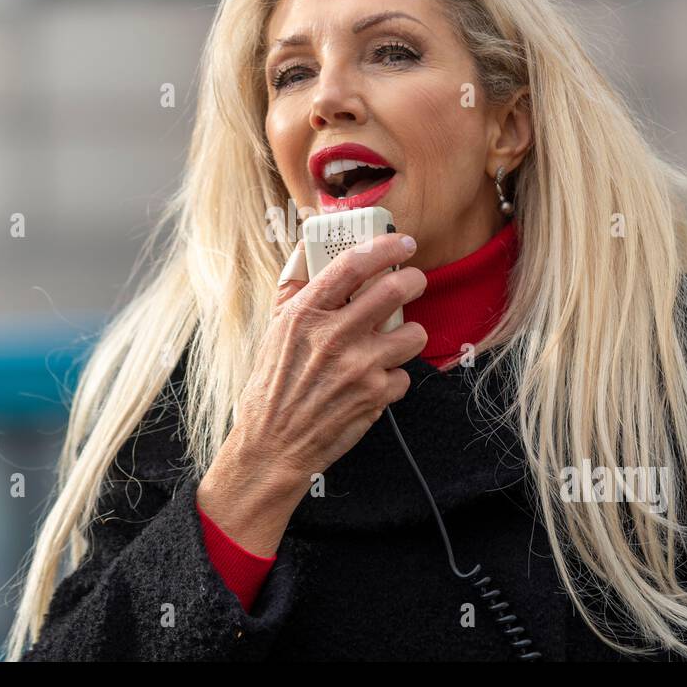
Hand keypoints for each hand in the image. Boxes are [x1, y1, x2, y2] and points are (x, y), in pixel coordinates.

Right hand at [196, 232, 426, 555]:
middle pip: (395, 290)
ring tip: (394, 340)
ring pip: (413, 333)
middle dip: (413, 281)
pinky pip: (405, 375)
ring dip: (409, 334)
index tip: (402, 242)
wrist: (274, 445)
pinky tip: (375, 381)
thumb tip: (307, 245)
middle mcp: (335, 337)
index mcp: (306, 314)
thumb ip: (294, 286)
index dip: (385, 246)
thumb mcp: (275, 328)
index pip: (353, 263)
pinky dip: (394, 377)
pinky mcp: (376, 396)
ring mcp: (359, 367)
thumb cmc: (273, 384)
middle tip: (413, 282)